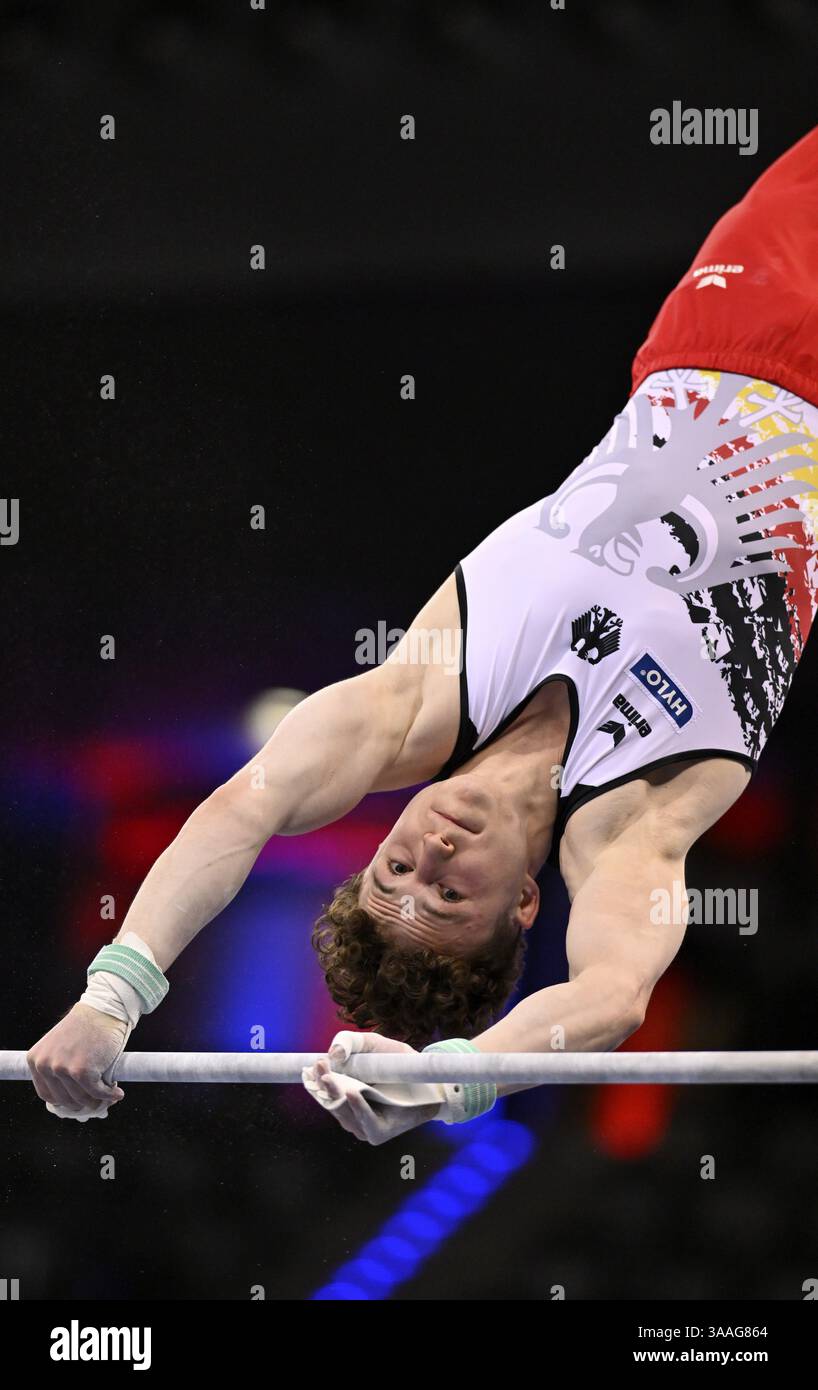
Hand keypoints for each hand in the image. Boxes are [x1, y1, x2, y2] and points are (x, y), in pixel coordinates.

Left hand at [27, 1002, 128, 1119]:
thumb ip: (58, 1069)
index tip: (78, 1101)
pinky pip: (97, 1093)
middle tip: (97, 1100)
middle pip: (64, 1100)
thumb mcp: (60, 1047)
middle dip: (82, 1103)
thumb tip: (71, 1101)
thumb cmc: (86, 1026)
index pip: (47, 1094)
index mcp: (35, 1059)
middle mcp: (45, 1065)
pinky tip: (117, 1093)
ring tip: (109, 1095)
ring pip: (81, 1099)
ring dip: (97, 1101)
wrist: (104, 1009)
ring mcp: (63, 1069)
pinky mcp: (83, 1072)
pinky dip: (109, 1095)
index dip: (65, 1101)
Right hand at [302, 1030, 442, 1145]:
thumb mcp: (371, 1044)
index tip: (312, 1064)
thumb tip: (332, 1054)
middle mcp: (350, 1112)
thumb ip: (349, 1042)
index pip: (321, 1090)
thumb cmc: (396, 1062)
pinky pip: (366, 1123)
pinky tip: (352, 1092)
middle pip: (330, 1102)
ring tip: (331, 1079)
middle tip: (320, 1067)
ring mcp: (362, 1125)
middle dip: (324, 1084)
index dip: (314, 1079)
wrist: (427, 1077)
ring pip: (344, 1113)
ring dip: (336, 1096)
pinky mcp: (379, 1132)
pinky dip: (358, 1108)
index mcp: (342, 1093)